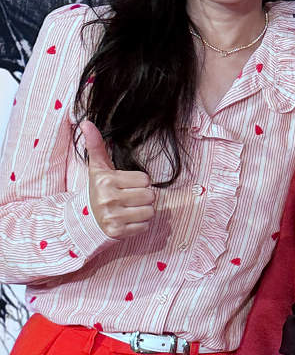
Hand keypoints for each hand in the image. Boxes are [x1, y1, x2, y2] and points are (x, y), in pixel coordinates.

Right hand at [81, 120, 154, 237]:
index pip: (145, 179)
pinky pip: (145, 226)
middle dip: (143, 196)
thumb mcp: (98, 168)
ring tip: (130, 209)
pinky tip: (128, 220)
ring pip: (150, 211)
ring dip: (144, 211)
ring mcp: (113, 217)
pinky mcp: (118, 232)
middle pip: (150, 195)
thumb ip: (96, 145)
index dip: (139, 182)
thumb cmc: (98, 190)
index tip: (127, 185)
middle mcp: (109, 199)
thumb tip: (86, 122)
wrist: (85, 220)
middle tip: (130, 198)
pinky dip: (140, 224)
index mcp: (106, 181)